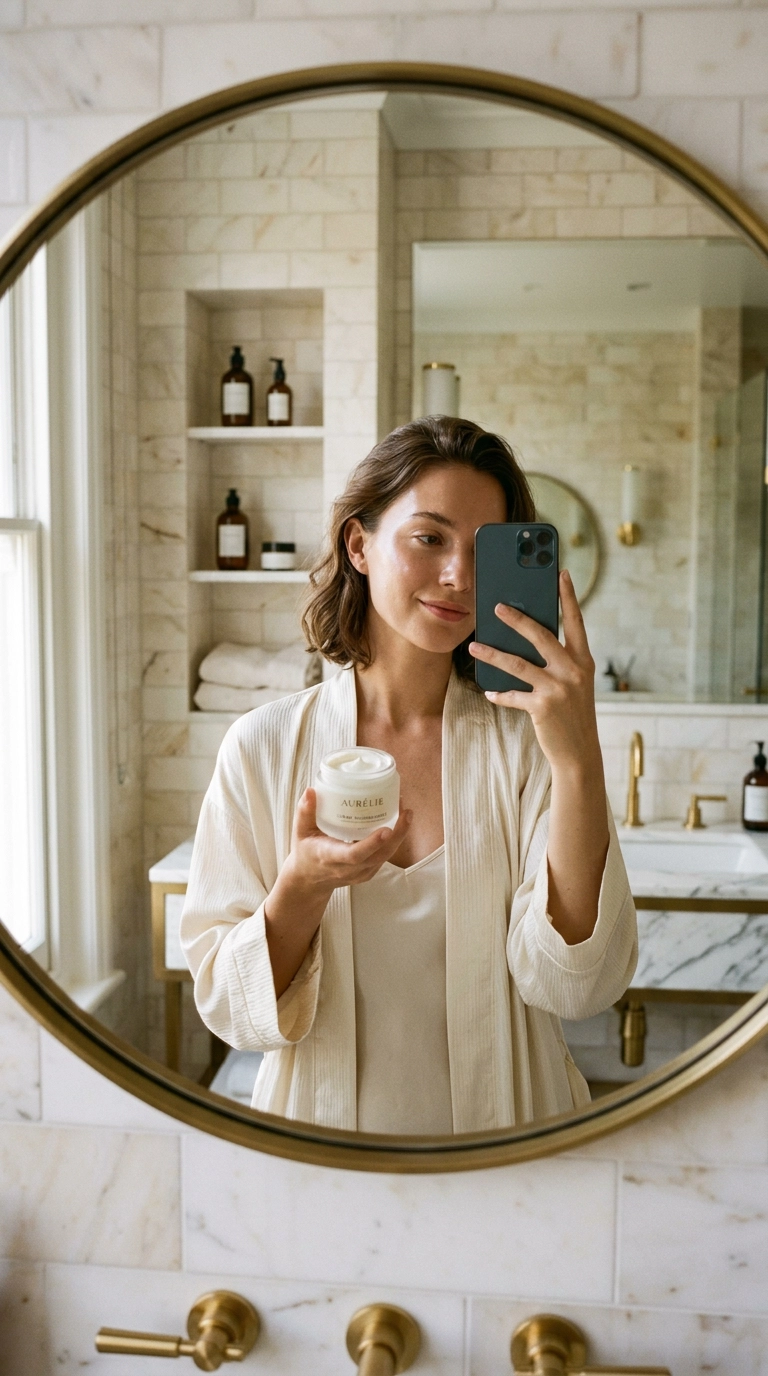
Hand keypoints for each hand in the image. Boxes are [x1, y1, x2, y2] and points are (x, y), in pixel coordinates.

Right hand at [284, 787, 412, 897]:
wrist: (309, 881)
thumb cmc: (305, 852)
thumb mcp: (300, 832)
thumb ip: (305, 812)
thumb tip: (311, 790)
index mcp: (329, 857)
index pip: (353, 855)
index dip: (371, 843)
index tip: (386, 830)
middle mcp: (347, 869)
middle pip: (378, 855)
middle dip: (396, 835)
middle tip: (406, 813)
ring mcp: (359, 873)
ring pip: (385, 857)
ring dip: (399, 836)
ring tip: (406, 813)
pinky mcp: (368, 873)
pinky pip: (385, 857)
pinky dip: (395, 841)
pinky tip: (400, 822)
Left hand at [469, 569, 599, 772]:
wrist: (579, 754)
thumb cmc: (572, 715)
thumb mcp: (573, 684)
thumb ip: (558, 662)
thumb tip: (527, 640)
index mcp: (583, 661)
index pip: (576, 622)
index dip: (569, 596)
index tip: (561, 573)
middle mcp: (573, 671)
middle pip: (541, 635)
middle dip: (517, 619)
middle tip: (496, 606)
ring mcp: (559, 688)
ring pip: (518, 664)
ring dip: (492, 654)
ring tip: (473, 647)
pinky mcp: (543, 707)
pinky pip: (513, 695)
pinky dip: (499, 694)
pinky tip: (489, 691)